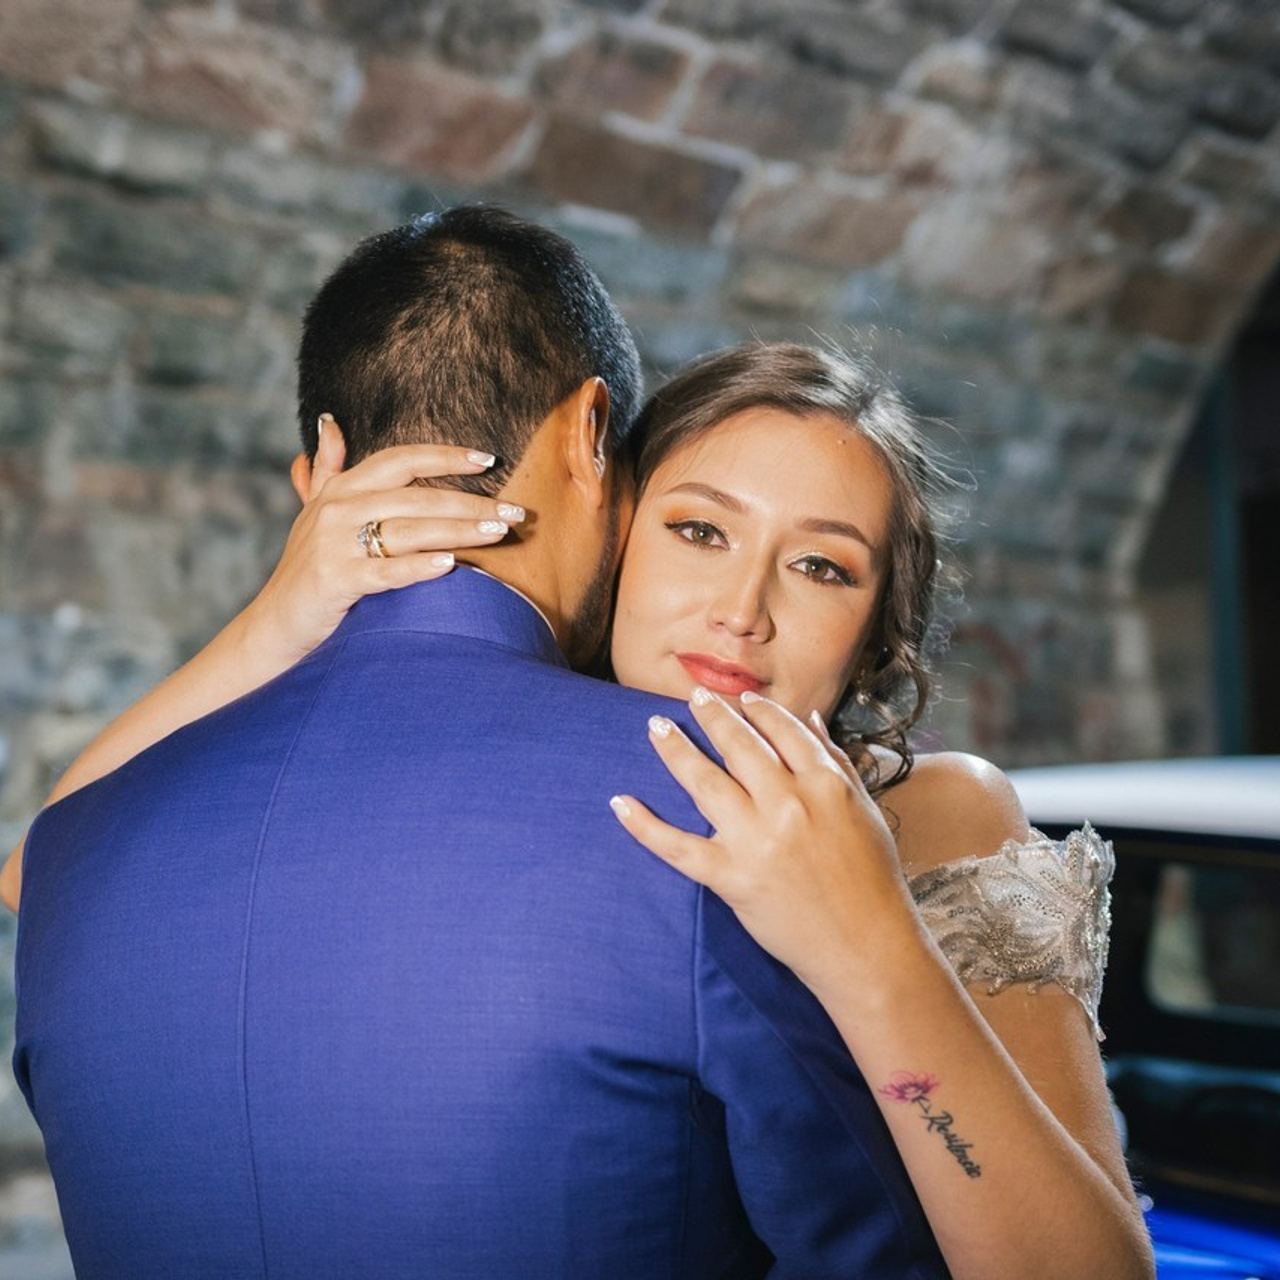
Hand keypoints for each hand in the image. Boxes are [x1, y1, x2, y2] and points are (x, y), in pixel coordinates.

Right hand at [242, 416, 524, 664]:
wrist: (273, 627)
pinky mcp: (334, 580)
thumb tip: (329, 423)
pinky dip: (418, 566)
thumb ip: (327, 470)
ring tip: (499, 531)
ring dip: (458, 529)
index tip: (488, 460)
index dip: (444, 457)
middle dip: (469, 502)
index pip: (399, 461)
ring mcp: (333, 544)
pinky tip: (451, 565)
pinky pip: (385, 571)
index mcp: (340, 490)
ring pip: (408, 529)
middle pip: (415, 496)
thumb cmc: (306, 572)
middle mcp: (337, 510)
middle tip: (516, 509)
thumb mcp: (313, 514)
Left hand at [611, 690, 918, 993]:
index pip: (782, 731)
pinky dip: (644, 826)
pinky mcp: (731, 878)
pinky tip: (620, 803)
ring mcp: (755, 841)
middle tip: (692, 697)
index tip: (740, 699)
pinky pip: (677, 847)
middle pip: (738, 746)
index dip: (758, 711)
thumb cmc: (873, 879)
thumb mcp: (866, 810)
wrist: (866, 948)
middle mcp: (787, 804)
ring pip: (704, 782)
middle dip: (711, 716)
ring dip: (675, 749)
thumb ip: (837, 760)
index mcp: (824, 784)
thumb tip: (810, 718)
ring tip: (656, 726)